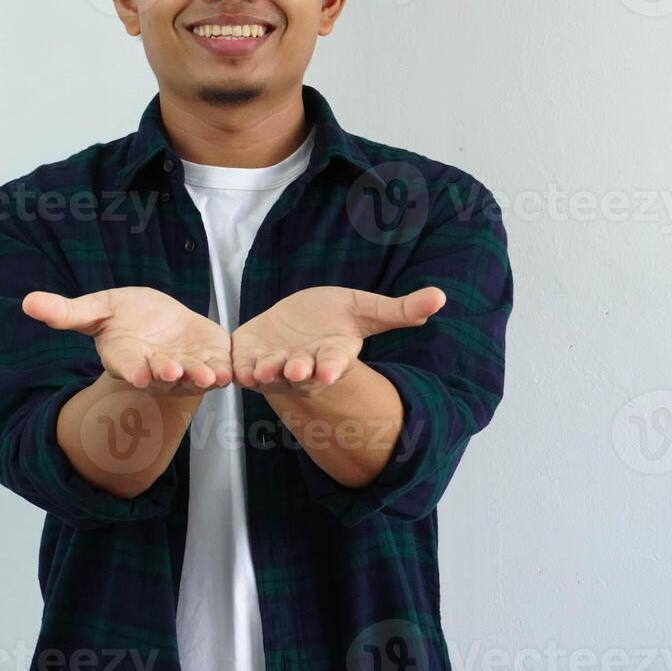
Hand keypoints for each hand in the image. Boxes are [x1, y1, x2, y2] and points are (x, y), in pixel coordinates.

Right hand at [22, 287, 232, 400]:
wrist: (162, 322)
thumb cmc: (126, 317)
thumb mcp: (97, 310)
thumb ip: (67, 313)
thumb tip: (27, 302)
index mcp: (127, 358)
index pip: (128, 366)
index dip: (133, 370)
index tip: (138, 373)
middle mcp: (155, 370)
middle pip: (162, 377)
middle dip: (168, 375)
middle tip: (172, 372)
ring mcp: (184, 370)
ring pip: (193, 378)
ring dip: (200, 378)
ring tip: (209, 376)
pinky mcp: (210, 362)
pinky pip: (218, 370)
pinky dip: (225, 372)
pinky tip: (231, 372)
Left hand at [231, 285, 446, 396]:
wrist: (296, 320)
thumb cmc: (333, 316)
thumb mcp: (365, 309)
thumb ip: (399, 310)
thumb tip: (441, 297)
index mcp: (332, 354)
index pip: (334, 363)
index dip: (332, 368)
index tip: (329, 371)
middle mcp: (304, 364)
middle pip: (301, 371)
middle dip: (299, 371)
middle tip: (298, 371)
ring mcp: (275, 364)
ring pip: (269, 373)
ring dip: (265, 373)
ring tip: (262, 370)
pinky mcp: (248, 358)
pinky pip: (240, 367)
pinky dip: (235, 369)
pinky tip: (230, 368)